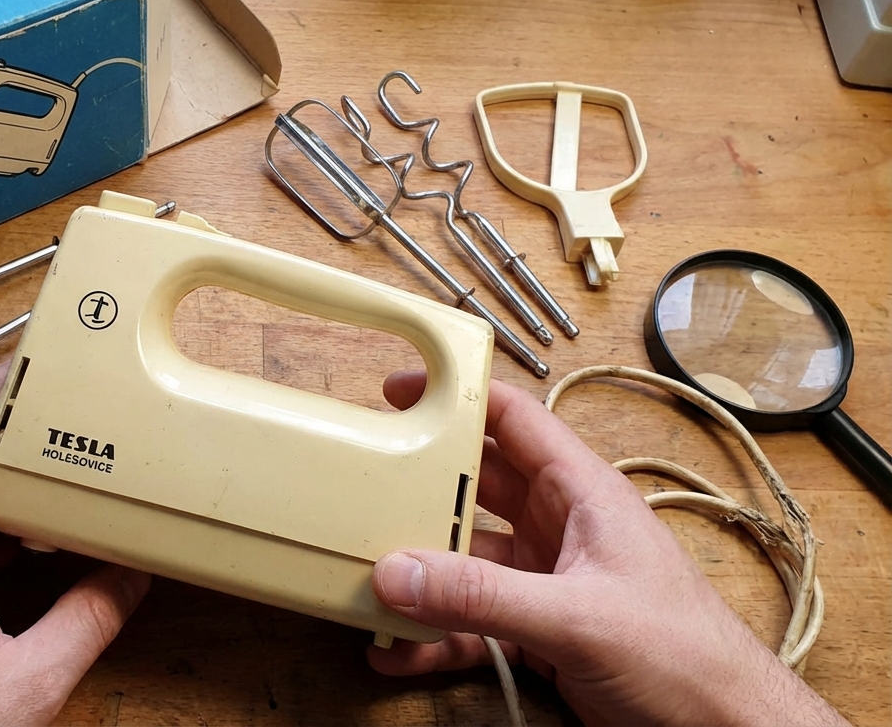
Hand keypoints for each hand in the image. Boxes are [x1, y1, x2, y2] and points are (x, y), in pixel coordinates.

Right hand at [368, 372, 846, 726]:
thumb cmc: (688, 656)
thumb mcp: (578, 616)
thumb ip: (484, 596)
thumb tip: (400, 573)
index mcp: (583, 492)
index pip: (514, 420)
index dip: (457, 397)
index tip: (397, 390)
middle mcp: (560, 526)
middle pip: (474, 488)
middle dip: (418, 490)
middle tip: (359, 488)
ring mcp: (547, 579)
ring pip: (465, 560)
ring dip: (419, 573)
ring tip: (365, 580)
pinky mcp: (538, 630)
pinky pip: (470, 620)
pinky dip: (432, 635)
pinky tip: (395, 649)